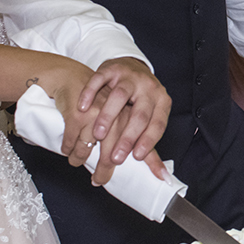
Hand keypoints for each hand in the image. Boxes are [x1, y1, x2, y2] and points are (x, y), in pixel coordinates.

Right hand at [71, 56, 171, 181]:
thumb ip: (149, 141)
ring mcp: (127, 77)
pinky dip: (88, 95)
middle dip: (126, 138)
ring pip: (117, 98)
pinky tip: (82, 110)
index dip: (148, 141)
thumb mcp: (148, 115)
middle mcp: (146, 87)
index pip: (157, 124)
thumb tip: (161, 176)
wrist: (123, 66)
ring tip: (95, 139)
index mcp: (160, 101)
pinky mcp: (109, 69)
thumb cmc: (136, 99)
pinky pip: (97, 81)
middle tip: (113, 159)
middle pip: (139, 115)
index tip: (135, 157)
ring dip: (106, 118)